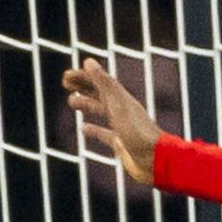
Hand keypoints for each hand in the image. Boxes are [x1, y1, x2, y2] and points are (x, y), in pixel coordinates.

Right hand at [60, 53, 160, 184]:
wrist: (155, 159)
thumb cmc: (137, 131)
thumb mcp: (117, 105)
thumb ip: (103, 84)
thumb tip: (88, 62)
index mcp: (122, 99)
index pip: (101, 82)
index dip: (84, 77)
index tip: (67, 74)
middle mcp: (122, 110)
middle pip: (100, 94)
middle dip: (84, 87)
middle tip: (65, 83)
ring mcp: (122, 127)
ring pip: (102, 111)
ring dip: (87, 105)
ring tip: (71, 102)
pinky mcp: (121, 144)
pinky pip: (104, 134)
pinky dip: (94, 130)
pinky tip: (84, 130)